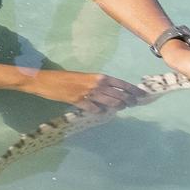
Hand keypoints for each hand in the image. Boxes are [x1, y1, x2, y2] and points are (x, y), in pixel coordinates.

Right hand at [20, 68, 144, 110]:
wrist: (47, 80)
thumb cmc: (66, 78)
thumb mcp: (84, 78)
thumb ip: (97, 85)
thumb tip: (111, 92)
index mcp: (98, 76)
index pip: (120, 83)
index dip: (132, 89)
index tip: (141, 94)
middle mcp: (95, 84)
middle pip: (118, 94)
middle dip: (128, 99)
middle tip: (135, 103)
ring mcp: (88, 94)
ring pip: (109, 102)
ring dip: (118, 105)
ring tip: (124, 107)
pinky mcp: (79, 102)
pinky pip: (94, 109)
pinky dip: (100, 111)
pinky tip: (103, 113)